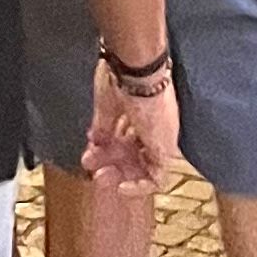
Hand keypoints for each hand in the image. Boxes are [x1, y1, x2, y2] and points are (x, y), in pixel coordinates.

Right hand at [83, 57, 177, 193]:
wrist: (137, 69)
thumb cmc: (122, 77)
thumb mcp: (107, 105)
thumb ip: (103, 127)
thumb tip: (96, 143)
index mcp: (141, 108)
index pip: (125, 135)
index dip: (106, 145)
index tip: (90, 148)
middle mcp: (154, 124)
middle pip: (132, 151)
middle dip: (109, 161)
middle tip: (90, 166)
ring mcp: (162, 136)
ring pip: (141, 165)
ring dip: (119, 173)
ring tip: (100, 175)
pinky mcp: (167, 149)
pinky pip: (156, 177)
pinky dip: (139, 186)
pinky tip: (122, 187)